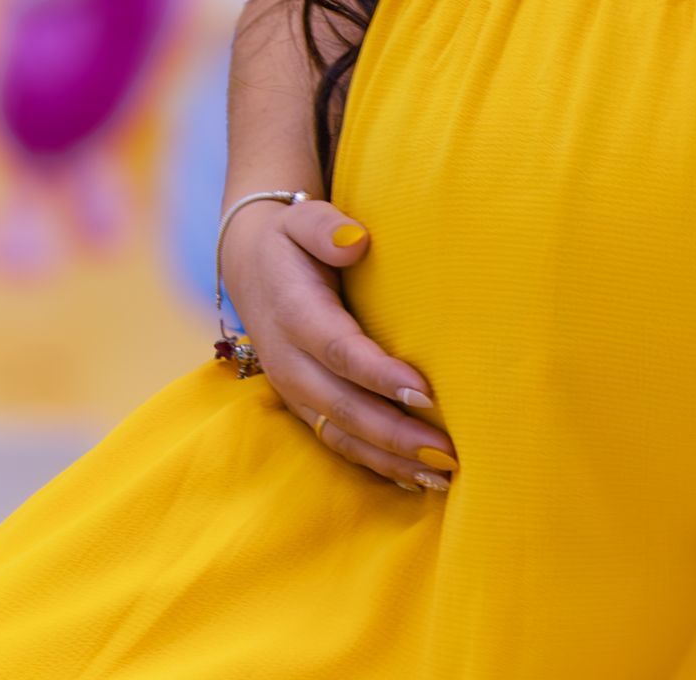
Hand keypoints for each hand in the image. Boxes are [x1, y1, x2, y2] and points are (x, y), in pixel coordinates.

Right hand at [219, 198, 456, 492]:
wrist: (248, 266)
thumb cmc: (290, 240)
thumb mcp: (301, 218)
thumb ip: (326, 227)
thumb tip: (357, 242)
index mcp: (294, 314)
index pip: (340, 350)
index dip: (379, 374)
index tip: (425, 391)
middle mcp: (290, 361)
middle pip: (343, 406)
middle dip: (394, 433)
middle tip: (446, 452)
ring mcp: (293, 390)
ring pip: (340, 434)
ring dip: (389, 459)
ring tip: (440, 476)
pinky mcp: (302, 405)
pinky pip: (336, 442)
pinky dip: (373, 463)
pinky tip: (413, 477)